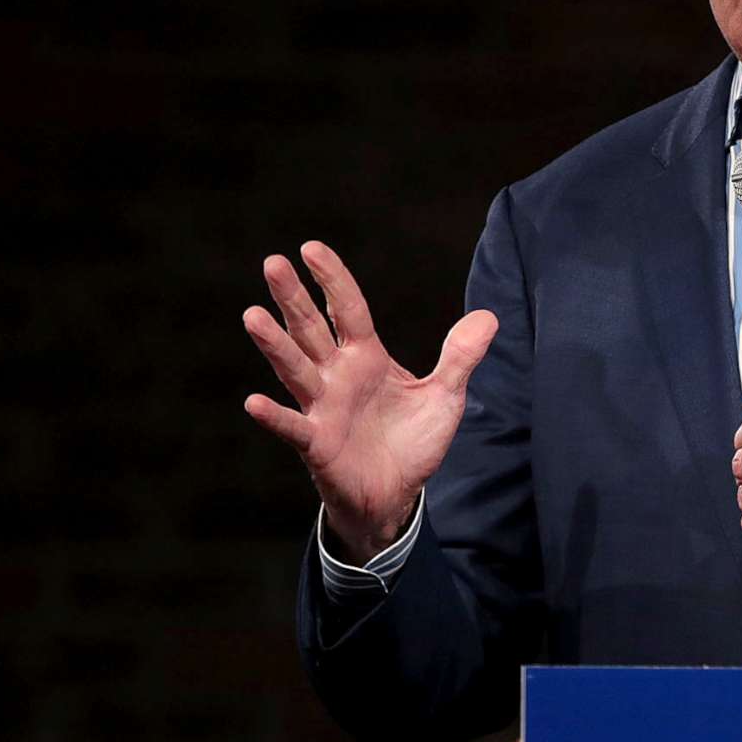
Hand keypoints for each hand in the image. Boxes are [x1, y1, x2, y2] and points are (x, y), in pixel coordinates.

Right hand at [241, 240, 496, 560]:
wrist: (397, 494)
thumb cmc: (411, 442)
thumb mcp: (445, 396)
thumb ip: (460, 357)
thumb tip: (488, 316)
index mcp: (366, 358)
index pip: (348, 309)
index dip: (333, 280)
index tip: (311, 247)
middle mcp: (337, 376)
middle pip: (311, 329)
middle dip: (293, 297)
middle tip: (273, 263)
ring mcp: (323, 409)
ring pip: (295, 369)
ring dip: (275, 345)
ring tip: (253, 316)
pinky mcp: (317, 444)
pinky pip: (294, 427)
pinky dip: (275, 416)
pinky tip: (254, 403)